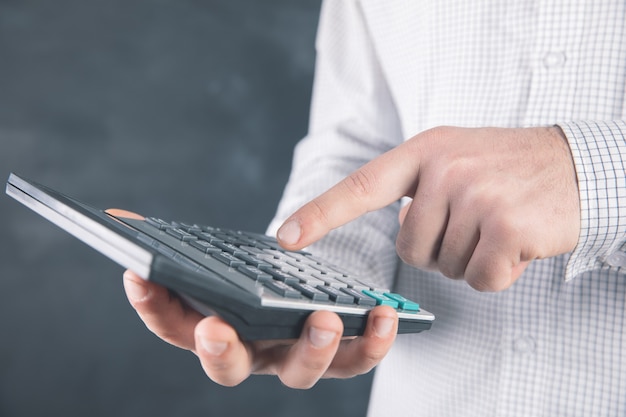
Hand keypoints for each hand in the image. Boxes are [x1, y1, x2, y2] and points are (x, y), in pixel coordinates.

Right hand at [105, 209, 397, 387]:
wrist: (302, 290)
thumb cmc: (252, 277)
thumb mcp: (219, 258)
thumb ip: (178, 246)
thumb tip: (120, 219)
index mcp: (212, 329)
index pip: (172, 326)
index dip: (151, 306)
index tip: (138, 276)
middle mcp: (251, 352)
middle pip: (228, 367)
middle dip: (218, 352)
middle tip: (217, 329)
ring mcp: (293, 357)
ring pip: (299, 373)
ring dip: (311, 349)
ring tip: (326, 319)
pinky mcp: (339, 353)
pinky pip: (356, 359)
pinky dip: (372, 342)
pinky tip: (385, 314)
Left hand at [276, 126, 580, 291]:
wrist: (577, 166)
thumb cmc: (509, 168)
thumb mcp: (456, 157)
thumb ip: (418, 188)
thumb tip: (399, 228)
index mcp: (424, 152)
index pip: (360, 187)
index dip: (320, 214)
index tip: (285, 237)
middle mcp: (444, 169)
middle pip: (409, 248)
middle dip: (440, 248)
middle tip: (476, 221)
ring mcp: (475, 195)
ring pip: (445, 266)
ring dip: (472, 258)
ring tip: (500, 225)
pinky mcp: (505, 225)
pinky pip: (480, 278)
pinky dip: (499, 273)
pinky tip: (517, 244)